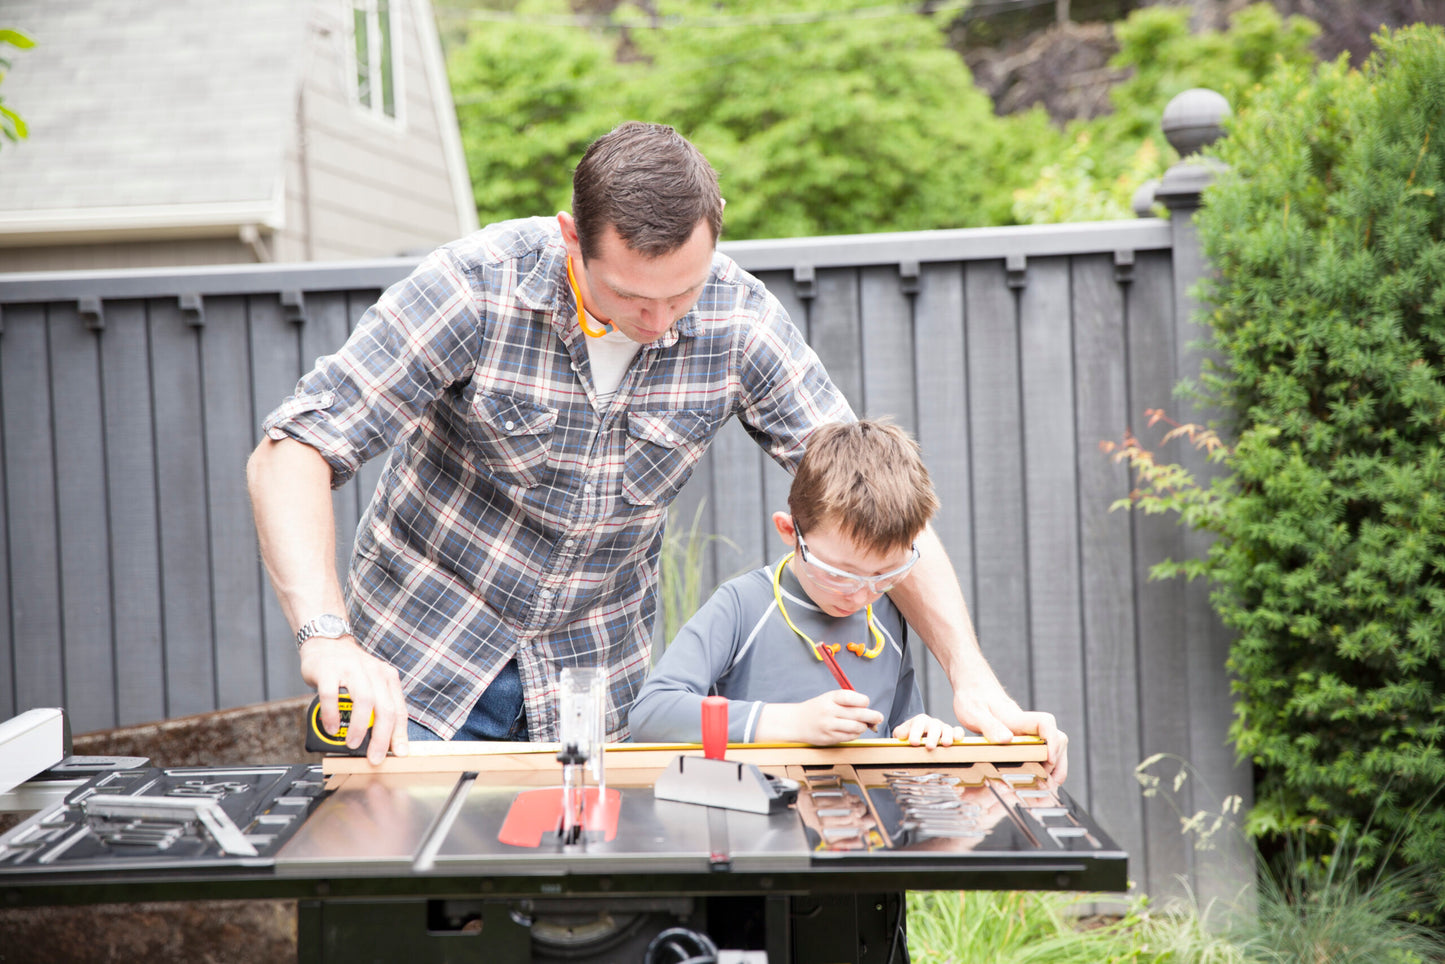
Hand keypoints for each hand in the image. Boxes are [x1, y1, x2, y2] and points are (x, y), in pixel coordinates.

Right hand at [299, 635, 409, 765]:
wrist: (326, 642)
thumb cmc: (350, 669)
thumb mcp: (371, 684)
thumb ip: (377, 708)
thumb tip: (380, 741)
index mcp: (387, 677)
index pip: (399, 710)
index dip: (400, 734)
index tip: (399, 753)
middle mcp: (373, 672)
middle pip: (384, 708)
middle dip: (382, 737)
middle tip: (374, 757)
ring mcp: (351, 669)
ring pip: (363, 701)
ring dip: (360, 727)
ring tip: (353, 744)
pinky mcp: (328, 670)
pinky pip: (331, 695)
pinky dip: (332, 715)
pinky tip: (332, 728)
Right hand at [757, 690, 884, 744]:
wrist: (796, 722)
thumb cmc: (816, 709)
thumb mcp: (829, 698)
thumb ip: (848, 702)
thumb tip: (868, 709)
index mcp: (830, 698)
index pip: (852, 697)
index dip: (864, 700)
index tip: (866, 702)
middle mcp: (829, 711)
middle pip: (858, 714)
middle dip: (872, 716)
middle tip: (879, 717)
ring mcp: (829, 726)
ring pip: (856, 727)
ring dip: (863, 727)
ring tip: (863, 725)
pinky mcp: (829, 738)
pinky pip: (849, 737)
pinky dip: (855, 734)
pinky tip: (853, 731)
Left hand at [892, 713, 962, 748]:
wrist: (917, 736)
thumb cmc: (910, 735)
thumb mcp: (901, 733)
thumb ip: (900, 733)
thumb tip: (902, 735)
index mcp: (920, 721)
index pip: (918, 724)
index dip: (916, 733)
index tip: (913, 742)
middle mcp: (933, 723)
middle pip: (934, 726)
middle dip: (932, 737)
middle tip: (929, 746)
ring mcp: (943, 728)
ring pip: (947, 728)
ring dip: (947, 736)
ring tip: (945, 744)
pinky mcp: (952, 734)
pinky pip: (957, 731)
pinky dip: (958, 734)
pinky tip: (957, 740)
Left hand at [952, 687, 1068, 784]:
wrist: (972, 689)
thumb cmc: (973, 699)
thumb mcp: (974, 713)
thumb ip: (990, 726)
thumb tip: (1007, 739)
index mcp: (1016, 718)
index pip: (1045, 723)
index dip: (1052, 740)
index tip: (1048, 759)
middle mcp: (1027, 725)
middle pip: (1057, 738)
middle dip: (1058, 761)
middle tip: (1048, 782)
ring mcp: (1027, 731)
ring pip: (1053, 745)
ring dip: (1055, 765)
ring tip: (1048, 785)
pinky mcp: (1023, 738)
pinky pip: (1042, 750)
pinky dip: (1045, 764)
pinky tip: (1038, 777)